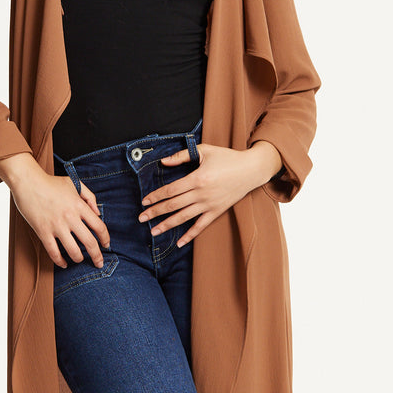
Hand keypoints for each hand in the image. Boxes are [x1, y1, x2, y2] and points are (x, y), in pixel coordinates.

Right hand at [9, 169, 110, 268]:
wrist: (27, 181)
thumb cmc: (51, 182)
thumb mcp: (75, 183)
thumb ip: (89, 197)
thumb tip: (98, 213)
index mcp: (79, 206)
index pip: (99, 227)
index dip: (106, 239)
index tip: (106, 245)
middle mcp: (70, 217)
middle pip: (90, 243)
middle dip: (97, 256)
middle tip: (99, 263)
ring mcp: (56, 225)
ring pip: (73, 251)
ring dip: (79, 259)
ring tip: (79, 259)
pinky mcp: (43, 231)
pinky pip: (54, 252)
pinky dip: (60, 261)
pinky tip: (64, 264)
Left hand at [138, 143, 273, 247]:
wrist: (251, 170)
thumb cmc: (228, 158)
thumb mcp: (205, 150)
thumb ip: (182, 156)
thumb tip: (164, 162)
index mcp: (197, 178)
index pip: (170, 190)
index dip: (155, 196)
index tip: (144, 201)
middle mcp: (201, 194)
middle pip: (173, 205)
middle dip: (155, 212)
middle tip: (141, 218)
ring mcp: (209, 205)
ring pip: (183, 218)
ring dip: (167, 225)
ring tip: (153, 232)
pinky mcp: (217, 211)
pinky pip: (200, 226)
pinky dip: (189, 235)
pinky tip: (179, 242)